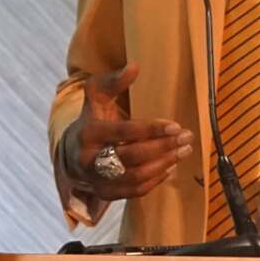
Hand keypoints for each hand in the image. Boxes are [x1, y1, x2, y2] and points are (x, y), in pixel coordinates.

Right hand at [60, 62, 191, 200]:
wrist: (72, 153)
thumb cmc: (92, 120)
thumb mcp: (97, 97)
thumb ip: (114, 82)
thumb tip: (135, 66)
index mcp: (87, 133)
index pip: (123, 132)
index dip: (150, 130)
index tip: (175, 126)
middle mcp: (89, 160)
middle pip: (132, 156)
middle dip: (162, 147)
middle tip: (186, 137)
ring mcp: (97, 180)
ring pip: (135, 177)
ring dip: (163, 164)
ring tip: (183, 151)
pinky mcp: (106, 194)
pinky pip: (135, 191)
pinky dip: (156, 180)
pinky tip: (171, 166)